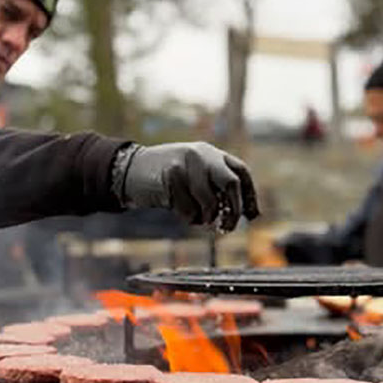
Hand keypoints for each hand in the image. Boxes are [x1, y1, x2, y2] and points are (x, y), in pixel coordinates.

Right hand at [122, 142, 258, 229]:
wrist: (130, 170)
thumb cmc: (167, 180)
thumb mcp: (195, 176)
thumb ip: (216, 188)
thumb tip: (246, 214)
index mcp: (212, 154)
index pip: (241, 172)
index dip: (249, 195)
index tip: (252, 216)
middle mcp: (203, 154)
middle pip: (231, 183)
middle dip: (234, 209)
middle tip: (228, 228)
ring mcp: (187, 163)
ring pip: (210, 200)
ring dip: (205, 217)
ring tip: (197, 218)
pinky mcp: (172, 175)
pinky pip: (189, 207)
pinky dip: (188, 218)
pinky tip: (178, 211)